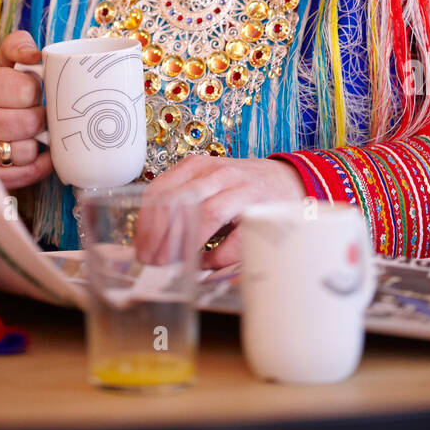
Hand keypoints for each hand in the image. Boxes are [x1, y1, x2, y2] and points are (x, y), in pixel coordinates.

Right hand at [0, 31, 52, 188]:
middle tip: (32, 113)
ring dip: (36, 142)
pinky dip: (38, 165)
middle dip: (39, 117)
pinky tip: (36, 154)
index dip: (36, 91)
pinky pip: (25, 174)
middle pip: (31, 122)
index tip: (27, 92)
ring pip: (28, 151)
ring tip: (26, 133)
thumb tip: (35, 55)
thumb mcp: (0, 63)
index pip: (28, 89)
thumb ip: (18, 46)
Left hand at [134, 153, 307, 269]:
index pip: (161, 189)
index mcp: (198, 166)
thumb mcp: (207, 184)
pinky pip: (235, 236)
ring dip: (185, 244)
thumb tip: (152, 238)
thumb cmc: (241, 188)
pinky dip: (218, 254)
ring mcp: (241, 188)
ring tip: (172, 263)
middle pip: (179, 202)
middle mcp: (217, 173)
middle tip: (152, 260)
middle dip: (161, 236)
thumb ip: (182, 201)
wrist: (288, 180)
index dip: (147, 221)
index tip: (140, 244)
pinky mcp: (261, 209)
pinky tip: (208, 264)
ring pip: (205, 214)